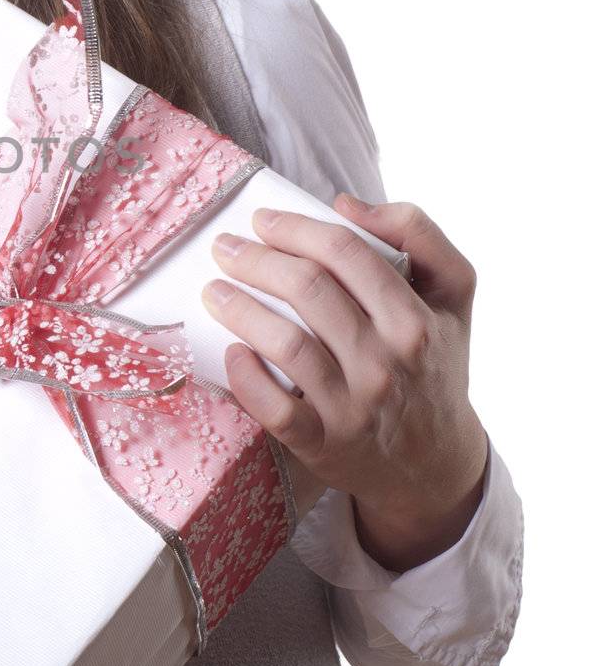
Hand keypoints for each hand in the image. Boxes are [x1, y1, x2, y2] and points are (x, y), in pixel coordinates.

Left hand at [198, 194, 490, 570]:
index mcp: (415, 319)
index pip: (346, 253)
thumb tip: (344, 204)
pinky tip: (230, 352)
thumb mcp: (451, 293)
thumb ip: (417, 233)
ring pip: (287, 344)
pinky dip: (246, 377)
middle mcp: (387, 363)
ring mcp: (355, 407)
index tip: (262, 219)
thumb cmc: (432, 362)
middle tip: (225, 248)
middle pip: (308, 291)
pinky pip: (275, 409)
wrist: (433, 460)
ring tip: (213, 291)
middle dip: (257, 260)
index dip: (296, 228)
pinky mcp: (324, 444)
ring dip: (239, 309)